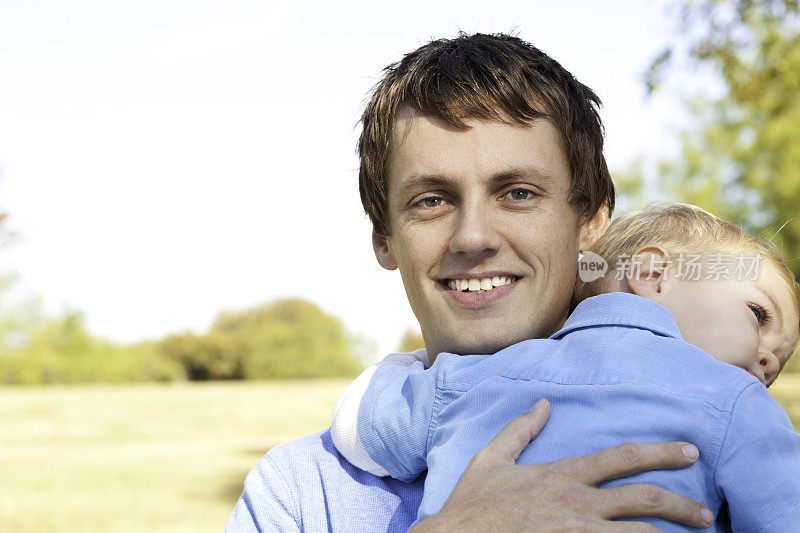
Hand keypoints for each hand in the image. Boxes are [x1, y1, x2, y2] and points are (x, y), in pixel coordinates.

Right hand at [411, 399, 712, 531]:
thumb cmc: (472, 506)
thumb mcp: (490, 459)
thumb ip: (519, 430)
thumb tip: (542, 404)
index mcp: (562, 475)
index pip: (623, 457)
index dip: (661, 452)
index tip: (689, 451)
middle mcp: (578, 503)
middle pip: (645, 499)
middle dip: (683, 505)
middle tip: (706, 514)